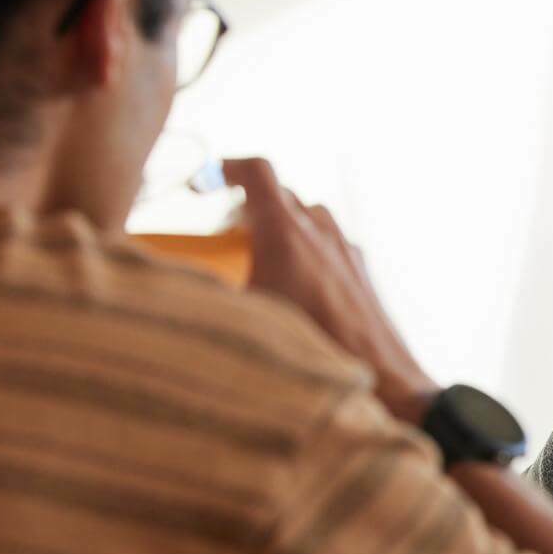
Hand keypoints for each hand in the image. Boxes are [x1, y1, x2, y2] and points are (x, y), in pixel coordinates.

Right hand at [221, 158, 436, 424]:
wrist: (382, 384)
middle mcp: (321, 234)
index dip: (230, 168)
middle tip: (227, 230)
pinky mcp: (364, 277)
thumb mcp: (243, 322)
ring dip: (286, 227)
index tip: (211, 182)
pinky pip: (333, 248)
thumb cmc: (311, 353)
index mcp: (286, 233)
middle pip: (283, 196)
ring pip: (312, 219)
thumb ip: (208, 296)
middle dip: (252, 205)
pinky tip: (301, 288)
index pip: (258, 172)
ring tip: (263, 255)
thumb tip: (170, 286)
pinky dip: (312, 252)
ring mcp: (348, 253)